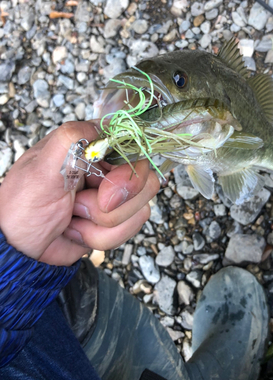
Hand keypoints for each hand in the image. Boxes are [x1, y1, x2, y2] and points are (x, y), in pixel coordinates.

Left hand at [0, 122, 159, 265]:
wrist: (19, 250)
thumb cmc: (22, 207)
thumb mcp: (41, 167)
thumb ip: (69, 138)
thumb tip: (102, 128)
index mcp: (91, 145)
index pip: (134, 145)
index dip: (127, 170)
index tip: (105, 188)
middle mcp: (108, 167)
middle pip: (145, 179)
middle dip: (113, 204)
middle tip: (80, 206)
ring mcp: (115, 196)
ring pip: (140, 208)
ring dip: (102, 223)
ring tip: (73, 218)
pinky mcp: (117, 220)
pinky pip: (130, 229)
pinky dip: (101, 237)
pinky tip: (77, 230)